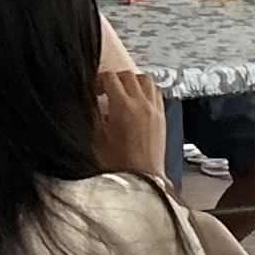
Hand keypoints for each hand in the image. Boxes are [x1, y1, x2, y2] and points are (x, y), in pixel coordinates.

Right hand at [93, 61, 170, 179]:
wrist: (140, 179)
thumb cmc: (117, 163)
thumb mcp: (97, 135)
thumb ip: (94, 112)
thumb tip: (92, 100)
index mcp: (122, 106)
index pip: (110, 77)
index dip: (99, 80)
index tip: (95, 89)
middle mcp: (141, 103)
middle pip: (129, 75)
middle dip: (115, 78)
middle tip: (107, 90)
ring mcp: (154, 109)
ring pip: (146, 80)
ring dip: (134, 81)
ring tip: (124, 92)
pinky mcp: (162, 118)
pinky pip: (156, 94)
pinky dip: (147, 91)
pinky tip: (139, 102)